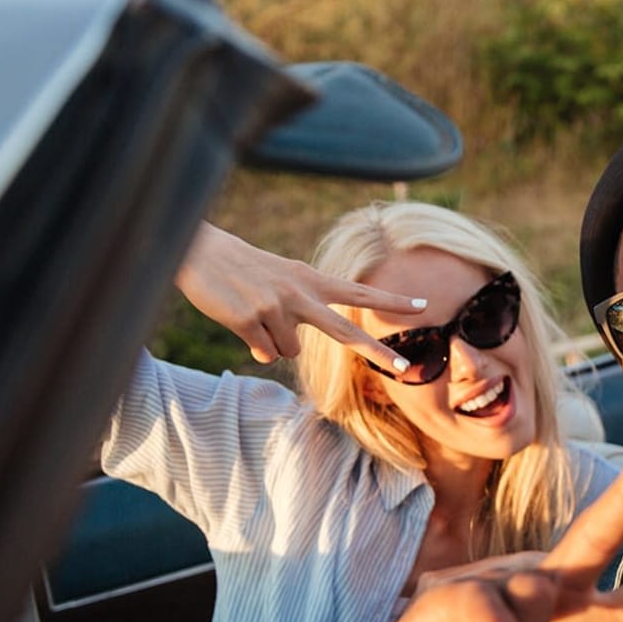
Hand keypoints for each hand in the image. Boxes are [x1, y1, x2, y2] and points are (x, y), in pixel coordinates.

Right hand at [175, 222, 425, 371]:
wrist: (200, 252)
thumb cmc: (242, 269)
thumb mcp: (278, 283)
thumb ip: (293, 317)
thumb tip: (279, 356)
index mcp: (311, 280)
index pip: (359, 293)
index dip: (391, 302)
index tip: (423, 305)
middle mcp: (300, 294)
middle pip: (346, 332)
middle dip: (378, 352)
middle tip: (407, 369)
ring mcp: (275, 309)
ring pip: (290, 351)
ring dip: (273, 340)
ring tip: (254, 311)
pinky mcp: (249, 321)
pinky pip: (263, 352)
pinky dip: (253, 342)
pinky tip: (238, 317)